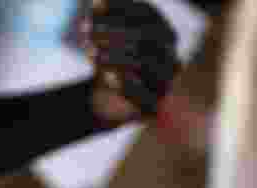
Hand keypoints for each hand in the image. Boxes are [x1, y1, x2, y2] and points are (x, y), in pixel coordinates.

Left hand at [72, 0, 179, 117]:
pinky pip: (144, 96)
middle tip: (86, 31)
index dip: (120, 8)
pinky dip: (125, 85)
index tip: (93, 6)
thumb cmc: (111, 61)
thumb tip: (97, 1)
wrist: (108, 101)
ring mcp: (165, 83)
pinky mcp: (153, 107)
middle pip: (147, 37)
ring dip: (114, 56)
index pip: (146, 14)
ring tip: (90, 52)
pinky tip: (107, 77)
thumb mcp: (105, 37)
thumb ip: (104, 19)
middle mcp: (170, 56)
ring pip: (145, 65)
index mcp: (163, 34)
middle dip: (114, 32)